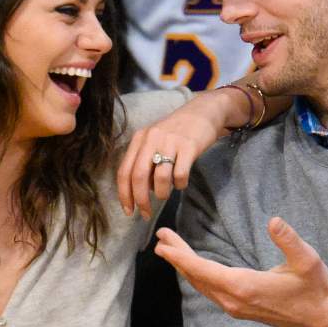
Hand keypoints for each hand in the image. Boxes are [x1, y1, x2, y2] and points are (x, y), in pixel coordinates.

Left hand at [117, 86, 249, 218]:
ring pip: (160, 179)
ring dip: (161, 194)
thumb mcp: (154, 141)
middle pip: (138, 177)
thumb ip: (144, 162)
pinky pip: (180, 175)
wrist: (203, 112)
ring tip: (165, 194)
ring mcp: (170, 142)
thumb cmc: (176, 132)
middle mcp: (151, 139)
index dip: (124, 195)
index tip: (129, 211)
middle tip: (145, 214)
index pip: (124, 171)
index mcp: (139, 139)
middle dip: (140, 200)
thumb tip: (139, 191)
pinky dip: (179, 185)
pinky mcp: (189, 147)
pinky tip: (181, 183)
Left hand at [154, 217, 327, 326]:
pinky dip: (197, 276)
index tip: (163, 243)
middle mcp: (234, 300)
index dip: (180, 256)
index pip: (203, 269)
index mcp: (245, 286)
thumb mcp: (307, 260)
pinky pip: (209, 291)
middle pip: (197, 276)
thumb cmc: (315, 288)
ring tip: (169, 249)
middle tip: (160, 238)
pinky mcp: (240, 308)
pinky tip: (193, 267)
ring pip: (201, 285)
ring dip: (184, 267)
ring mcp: (235, 307)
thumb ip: (289, 240)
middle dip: (176, 257)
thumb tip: (273, 221)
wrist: (322, 319)